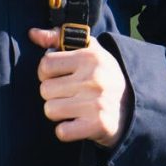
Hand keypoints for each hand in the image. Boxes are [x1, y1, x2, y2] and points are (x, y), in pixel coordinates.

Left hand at [26, 27, 129, 150]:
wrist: (133, 106)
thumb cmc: (103, 75)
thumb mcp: (88, 50)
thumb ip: (58, 39)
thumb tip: (32, 34)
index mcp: (90, 57)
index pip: (45, 65)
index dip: (47, 73)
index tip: (58, 77)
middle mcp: (94, 79)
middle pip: (45, 89)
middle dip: (53, 94)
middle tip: (69, 94)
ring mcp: (96, 103)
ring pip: (50, 110)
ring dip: (58, 112)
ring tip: (73, 108)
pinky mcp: (98, 125)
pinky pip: (62, 132)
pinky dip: (66, 131)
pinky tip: (77, 123)